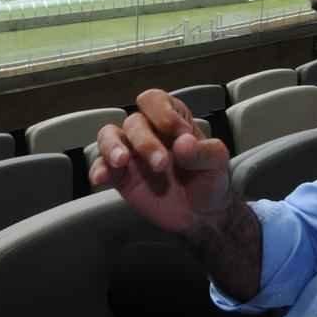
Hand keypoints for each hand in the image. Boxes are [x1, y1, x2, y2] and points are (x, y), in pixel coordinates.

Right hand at [90, 89, 231, 233]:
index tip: (179, 134)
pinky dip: (98, 169)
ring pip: (109, 136)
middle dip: (145, 142)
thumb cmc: (210, 180)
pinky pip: (101, 166)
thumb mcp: (217, 163)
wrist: (202, 215)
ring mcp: (131, 153)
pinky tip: (101, 178)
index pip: (155, 101)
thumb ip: (204, 152)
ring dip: (113, 146)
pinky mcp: (120, 176)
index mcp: (172, 120)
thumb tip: (183, 142)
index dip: (162, 113)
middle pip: (134, 122)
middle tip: (161, 164)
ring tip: (121, 161)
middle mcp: (148, 131)